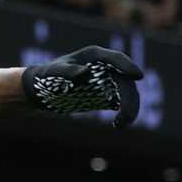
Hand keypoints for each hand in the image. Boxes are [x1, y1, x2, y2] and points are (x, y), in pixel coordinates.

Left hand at [21, 46, 143, 127]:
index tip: (138, 77)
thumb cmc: (48, 76)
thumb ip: (68, 72)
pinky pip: (121, 103)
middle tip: (127, 116)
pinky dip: (123, 113)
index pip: (115, 58)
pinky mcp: (107, 95)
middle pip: (124, 80)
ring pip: (126, 93)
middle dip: (129, 98)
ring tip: (122, 124)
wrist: (43, 91)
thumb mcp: (55, 72)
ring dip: (130, 108)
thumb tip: (85, 73)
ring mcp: (108, 81)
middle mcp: (105, 67)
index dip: (128, 66)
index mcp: (95, 56)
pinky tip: (117, 125)